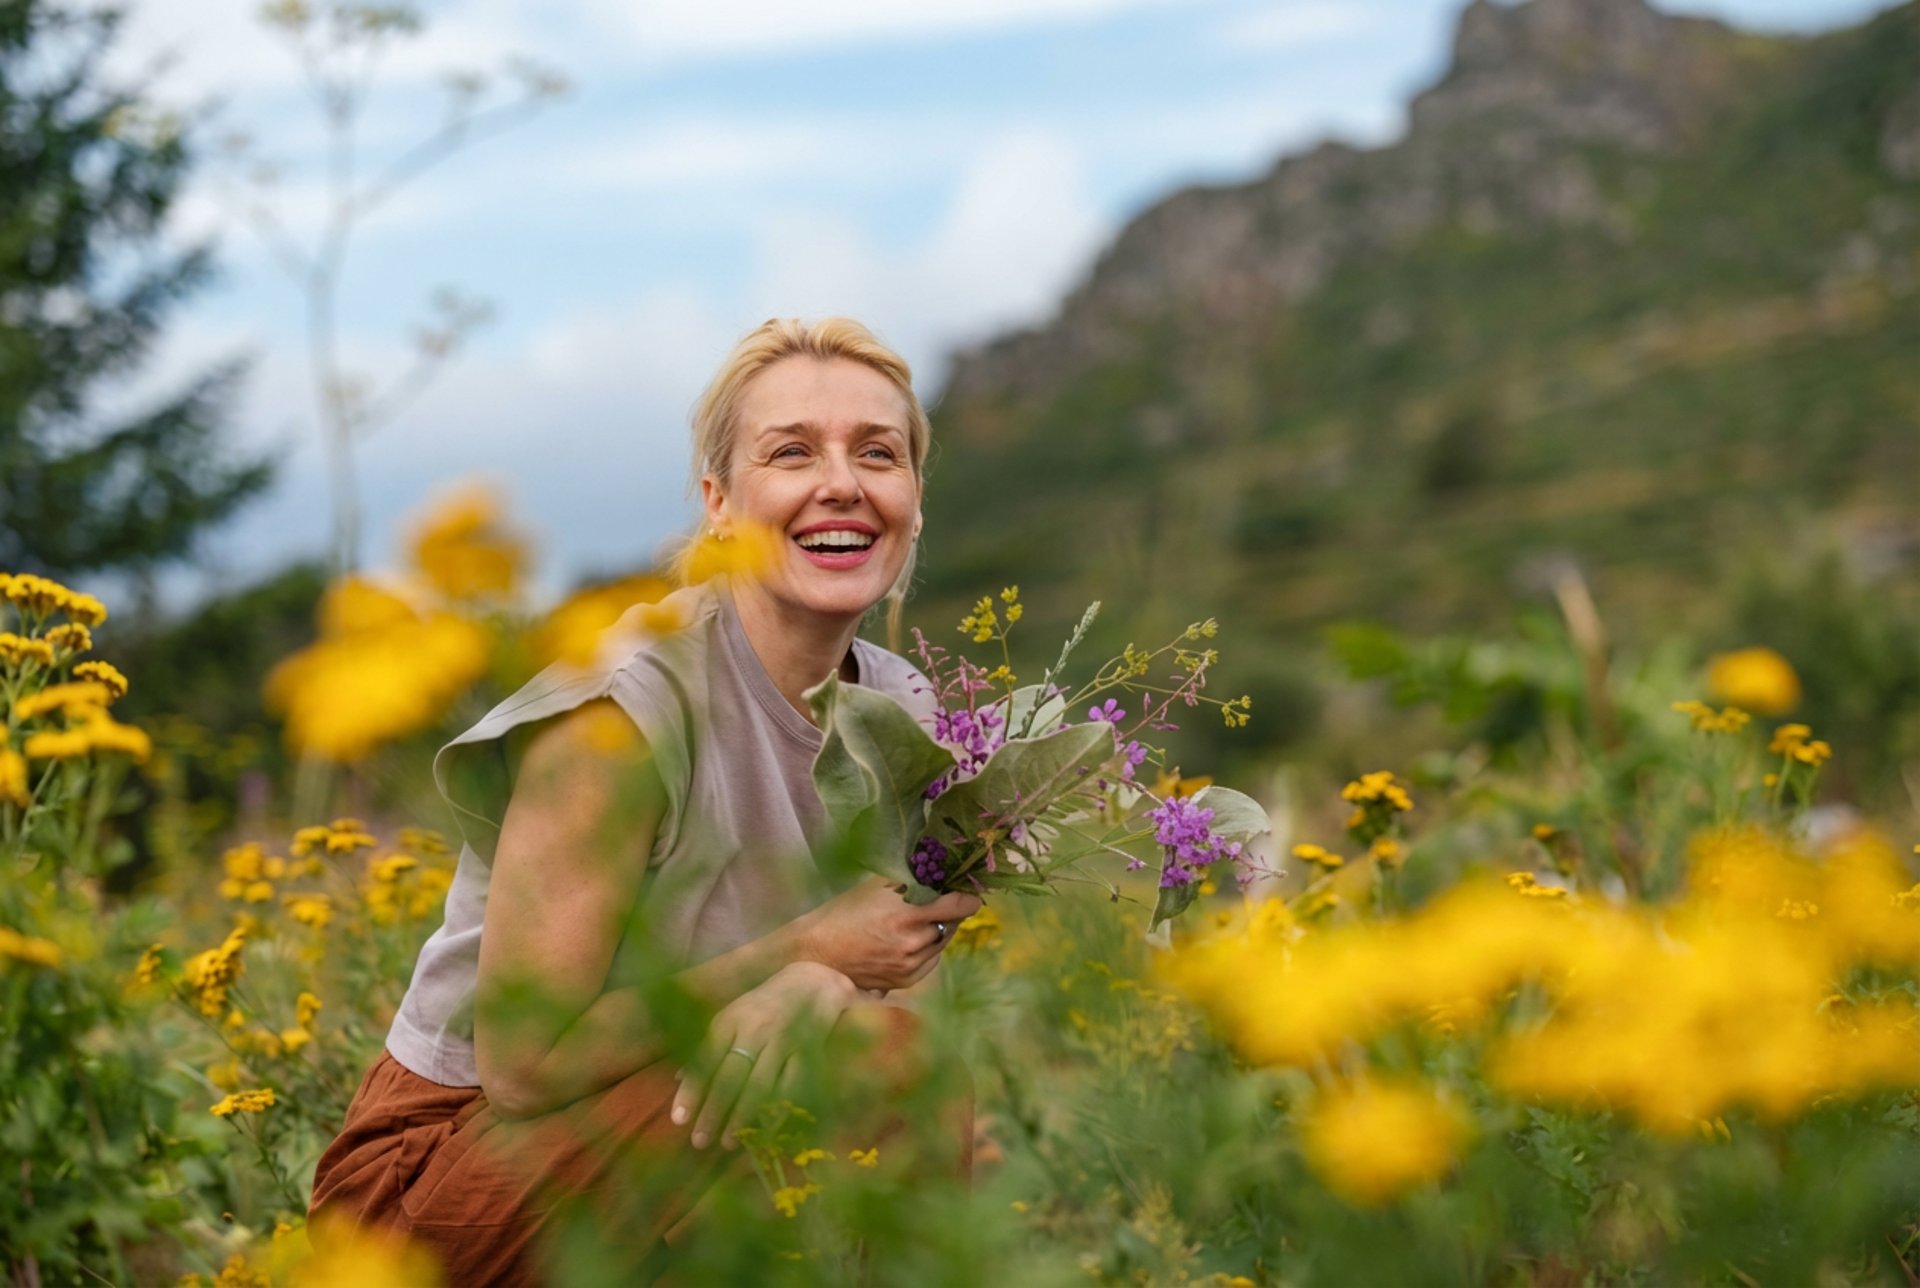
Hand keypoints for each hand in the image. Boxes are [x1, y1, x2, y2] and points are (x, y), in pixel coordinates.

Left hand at [670, 961, 866, 1149]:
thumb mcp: (732, 1015)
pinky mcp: (809, 1050)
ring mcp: (784, 1039)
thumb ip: (707, 1044)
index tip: (679, 1120)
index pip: (705, 1059)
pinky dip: (777, 1109)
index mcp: (731, 1019)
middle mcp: (755, 1028)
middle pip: (730, 1076)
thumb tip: (679, 1077)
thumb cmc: (763, 1004)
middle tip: (699, 1142)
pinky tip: (766, 1128)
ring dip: (742, 1116)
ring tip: (727, 1143)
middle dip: (713, 1111)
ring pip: (760, 1085)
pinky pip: (792, 1085)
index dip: (692, 1090)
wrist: (813, 982)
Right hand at [791, 875, 982, 992]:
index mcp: (907, 913)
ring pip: (943, 942)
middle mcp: (913, 942)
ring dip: (939, 930)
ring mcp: (911, 964)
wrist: (817, 951)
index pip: (960, 905)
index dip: (967, 896)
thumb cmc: (845, 912)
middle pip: (953, 923)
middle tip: (938, 901)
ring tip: (918, 921)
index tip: (967, 890)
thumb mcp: (878, 888)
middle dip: (949, 911)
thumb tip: (941, 873)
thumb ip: (912, 882)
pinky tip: (911, 940)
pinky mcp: (906, 980)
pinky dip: (928, 949)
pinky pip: (932, 961)